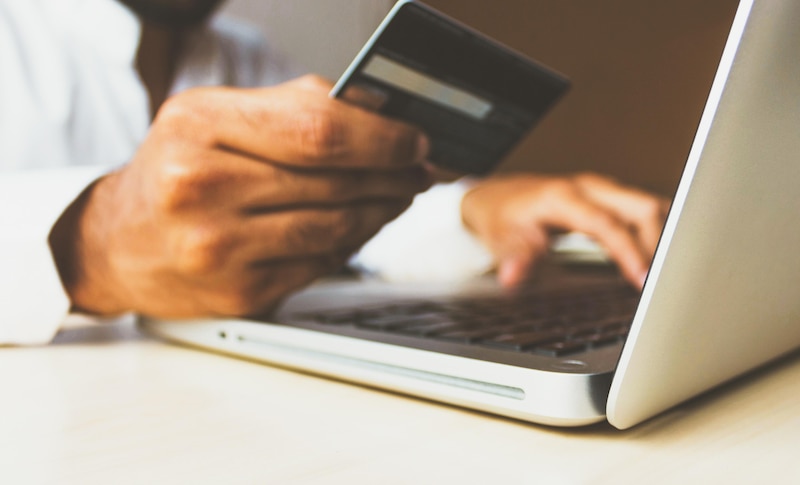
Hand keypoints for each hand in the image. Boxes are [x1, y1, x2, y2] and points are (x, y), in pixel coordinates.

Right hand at [50, 75, 430, 317]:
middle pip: (334, 181)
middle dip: (393, 174)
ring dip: (381, 211)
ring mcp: (218, 248)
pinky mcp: (238, 293)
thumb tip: (380, 113)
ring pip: (336, 228)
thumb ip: (294, 108)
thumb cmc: (175, 170)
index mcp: (198, 126)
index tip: (414, 139)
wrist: (117, 243)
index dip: (382, 137)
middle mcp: (201, 188)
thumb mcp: (215, 117)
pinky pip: (320, 264)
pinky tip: (360, 226)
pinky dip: (351, 243)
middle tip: (419, 169)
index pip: (318, 130)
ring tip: (397, 194)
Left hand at [461, 173, 669, 287]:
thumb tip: (512, 276)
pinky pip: (644, 212)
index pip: (607, 223)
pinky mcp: (610, 198)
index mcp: (564, 196)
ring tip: (670, 274)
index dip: (629, 251)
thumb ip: (513, 257)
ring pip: (649, 206)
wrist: (498, 197)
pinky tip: (662, 258)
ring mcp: (603, 190)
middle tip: (665, 282)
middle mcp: (589, 188)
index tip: (643, 279)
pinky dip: (658, 233)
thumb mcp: (500, 238)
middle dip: (659, 244)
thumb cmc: (502, 217)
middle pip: (642, 207)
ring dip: (664, 237)